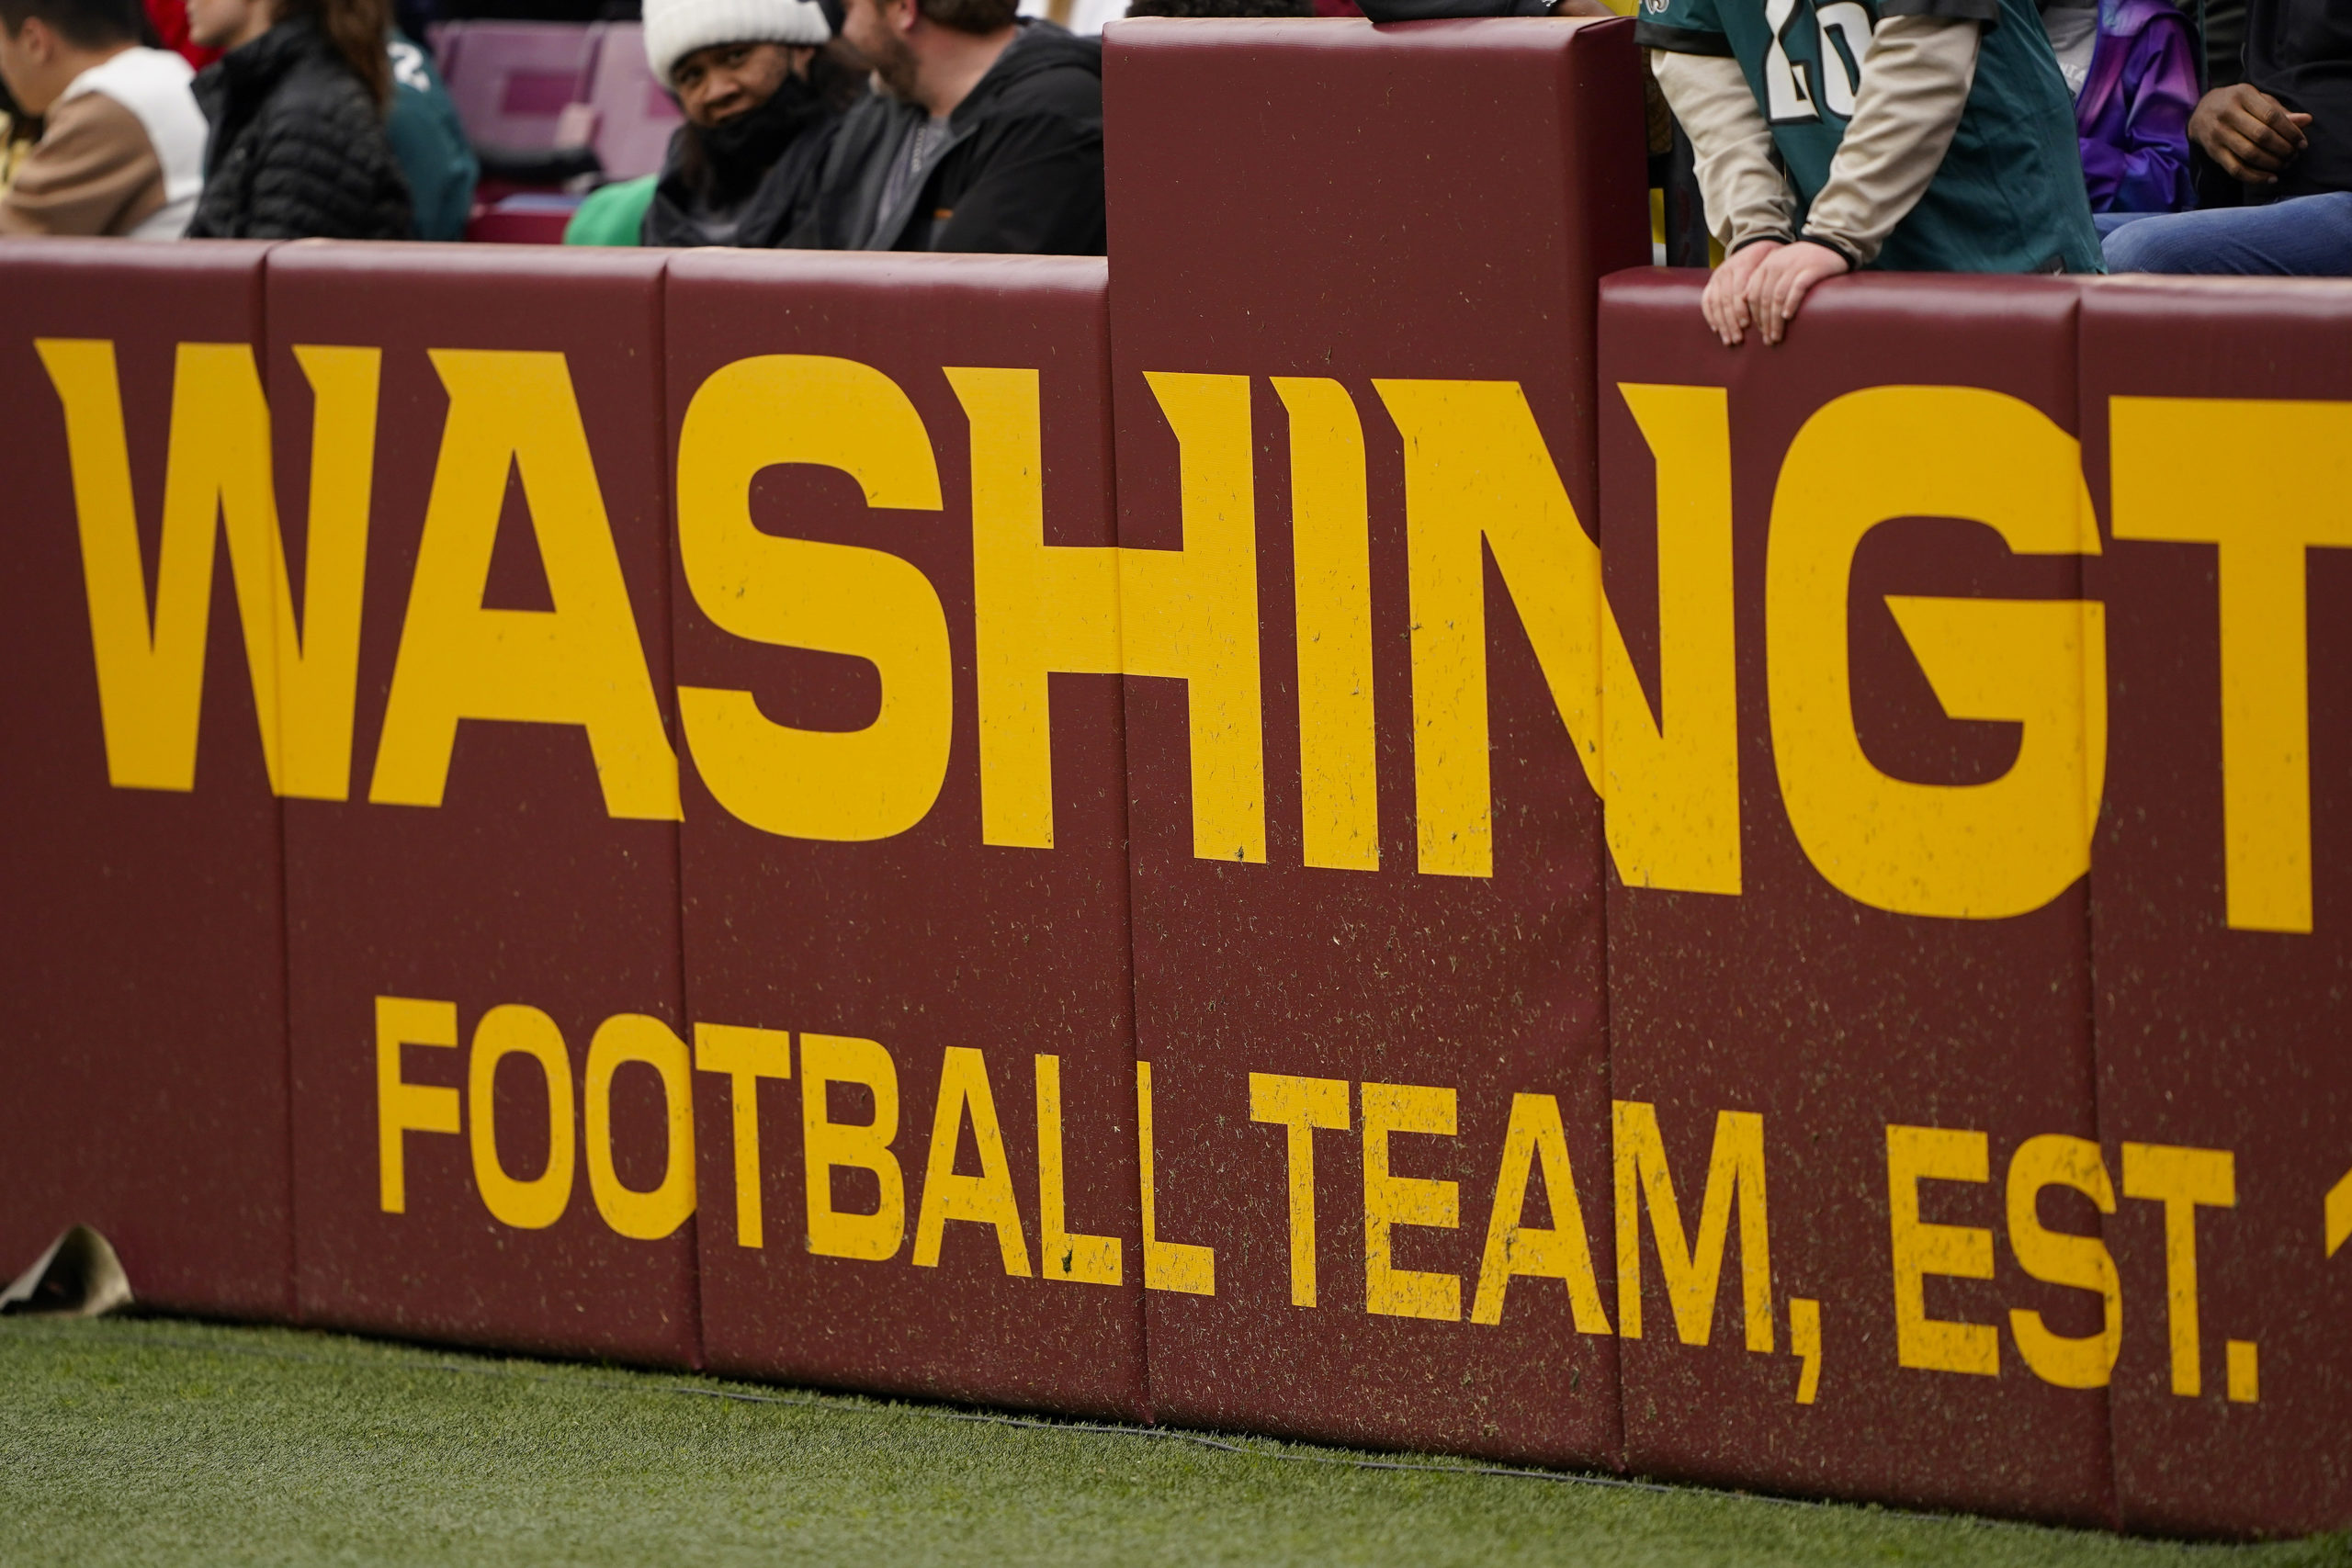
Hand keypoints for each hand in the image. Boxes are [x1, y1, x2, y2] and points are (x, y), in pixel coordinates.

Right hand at [1702, 240, 1780, 345]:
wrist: (1755, 243)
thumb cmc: (1768, 258)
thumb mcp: (1773, 263)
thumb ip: (1766, 280)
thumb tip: (1760, 299)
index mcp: (1743, 264)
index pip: (1738, 290)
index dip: (1741, 309)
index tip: (1746, 325)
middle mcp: (1726, 270)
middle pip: (1725, 299)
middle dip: (1731, 322)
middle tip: (1737, 339)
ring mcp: (1717, 276)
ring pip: (1715, 303)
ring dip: (1721, 323)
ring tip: (1728, 340)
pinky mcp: (1711, 282)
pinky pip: (1707, 300)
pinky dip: (1710, 316)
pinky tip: (1716, 329)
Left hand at [1746, 240, 1848, 344]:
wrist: (1830, 242)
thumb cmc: (1802, 260)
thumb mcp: (1778, 266)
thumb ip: (1762, 280)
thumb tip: (1745, 300)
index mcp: (1766, 266)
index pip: (1752, 295)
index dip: (1753, 315)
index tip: (1757, 332)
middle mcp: (1776, 265)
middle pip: (1764, 299)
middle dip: (1764, 323)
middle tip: (1768, 340)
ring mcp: (1793, 266)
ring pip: (1778, 297)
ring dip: (1775, 320)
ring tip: (1776, 336)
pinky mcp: (1811, 269)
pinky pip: (1797, 288)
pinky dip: (1790, 303)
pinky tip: (1787, 316)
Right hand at [2189, 83, 2312, 182]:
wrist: (2201, 112)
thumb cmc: (2238, 104)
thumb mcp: (2258, 100)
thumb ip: (2280, 111)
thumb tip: (2306, 121)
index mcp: (2243, 95)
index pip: (2272, 116)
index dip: (2291, 132)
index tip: (2302, 143)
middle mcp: (2227, 114)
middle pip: (2261, 136)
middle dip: (2283, 149)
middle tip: (2294, 155)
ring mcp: (2218, 134)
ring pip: (2249, 154)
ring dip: (2272, 163)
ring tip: (2285, 164)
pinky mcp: (2214, 152)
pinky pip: (2236, 169)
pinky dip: (2255, 177)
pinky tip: (2270, 178)